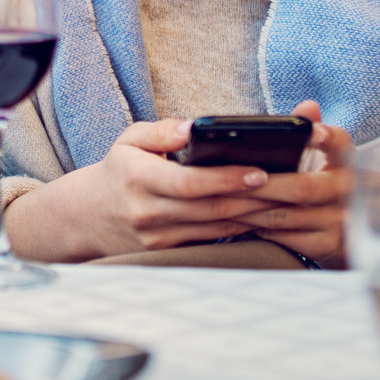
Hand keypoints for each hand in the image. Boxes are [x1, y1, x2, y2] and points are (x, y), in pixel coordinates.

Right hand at [2, 118, 284, 263]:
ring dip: (254, 216)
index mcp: (138, 179)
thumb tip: (193, 128)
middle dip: (254, 198)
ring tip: (288, 201)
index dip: (226, 178)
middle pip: (211, 208)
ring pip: (217, 228)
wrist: (89, 217)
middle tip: (291, 185)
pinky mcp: (170, 252)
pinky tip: (265, 218)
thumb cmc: (118, 170)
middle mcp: (149, 213)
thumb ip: (161, 131)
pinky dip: (240, 228)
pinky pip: (212, 239)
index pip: (190, 183)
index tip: (259, 169)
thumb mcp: (129, 140)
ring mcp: (159, 238)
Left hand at [228, 100, 355, 266]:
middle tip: (229, 178)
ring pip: (287, 215)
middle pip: (302, 188)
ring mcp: (341, 221)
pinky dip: (258, 228)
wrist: (354, 231)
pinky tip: (237, 220)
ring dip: (251, 208)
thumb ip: (311, 132)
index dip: (326, 137)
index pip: (341, 144)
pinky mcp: (328, 246)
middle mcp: (349, 192)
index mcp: (348, 161)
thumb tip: (308, 106)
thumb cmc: (326, 185)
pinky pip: (285, 237)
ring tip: (222, 200)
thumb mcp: (326, 159)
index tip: (312, 132)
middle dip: (262, 185)